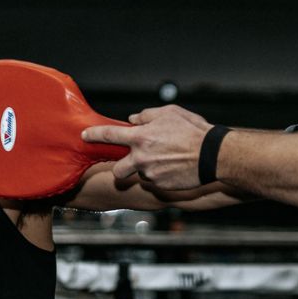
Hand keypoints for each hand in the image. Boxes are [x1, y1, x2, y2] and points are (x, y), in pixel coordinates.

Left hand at [82, 105, 211, 187]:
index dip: (94, 135)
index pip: (109, 135)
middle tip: (131, 164)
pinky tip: (176, 168)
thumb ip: (147, 116)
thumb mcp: (170, 113)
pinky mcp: (161, 185)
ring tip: (168, 161)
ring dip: (149, 169)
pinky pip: (156, 181)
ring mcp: (151, 174)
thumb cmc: (193, 131)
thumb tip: (132, 120)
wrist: (213, 155)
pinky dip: (162, 175)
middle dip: (121, 169)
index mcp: (141, 137)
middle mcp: (141, 157)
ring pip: (142, 174)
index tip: (85, 136)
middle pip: (118, 170)